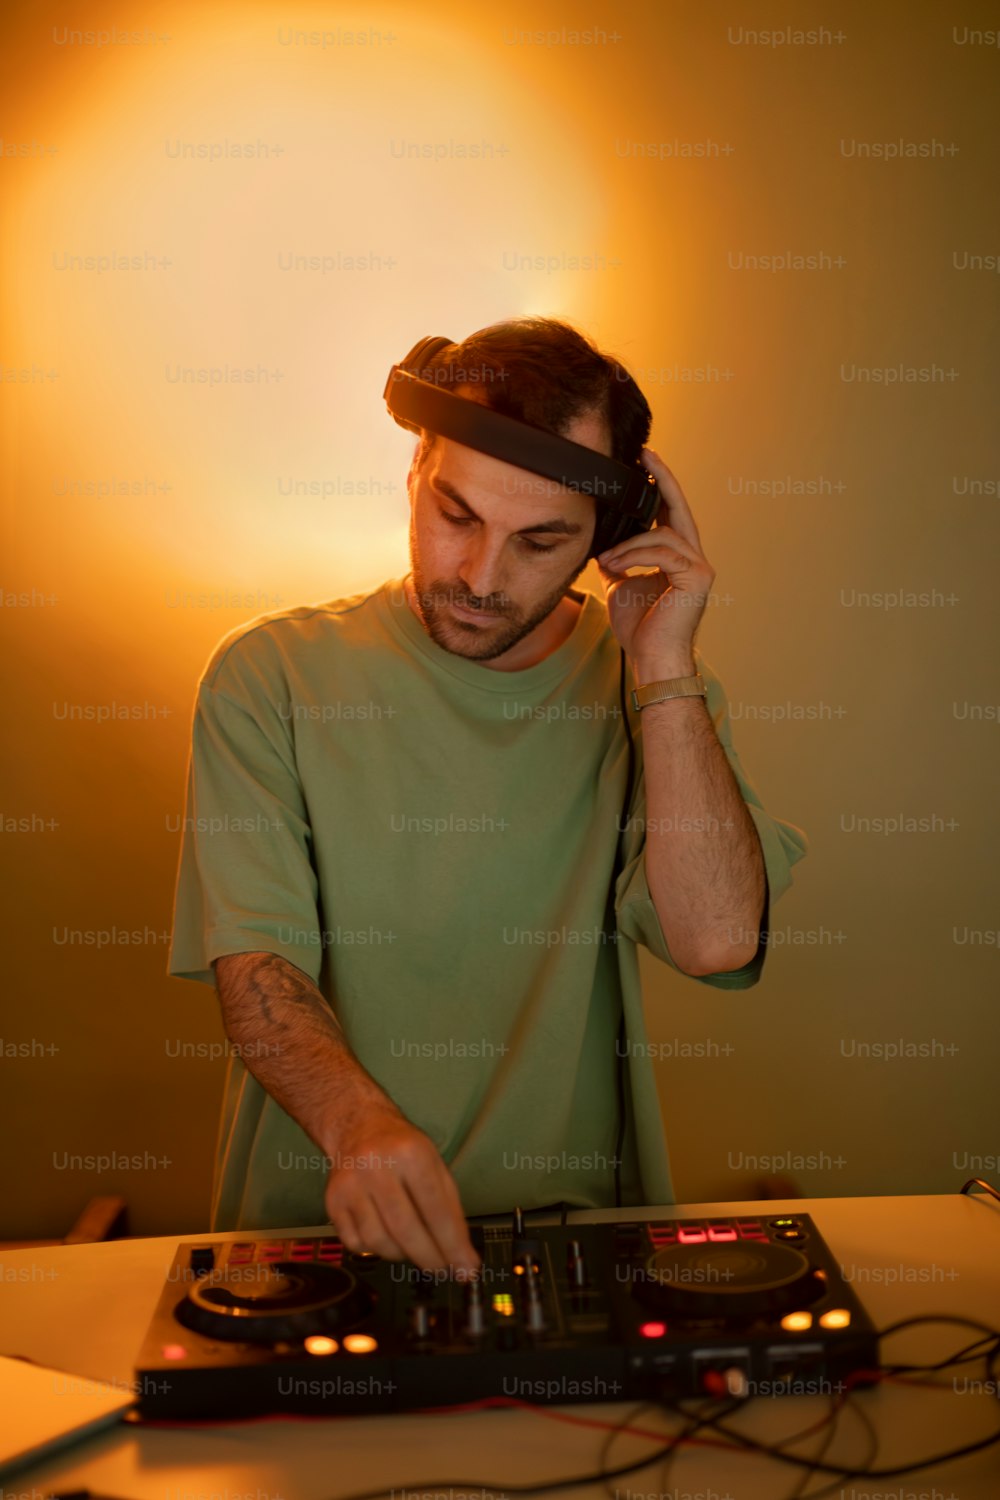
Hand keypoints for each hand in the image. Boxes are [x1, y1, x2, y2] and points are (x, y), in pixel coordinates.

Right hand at [323, 1100, 481, 1276]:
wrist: (358, 1127)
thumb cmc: (403, 1150)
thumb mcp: (435, 1165)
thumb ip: (450, 1209)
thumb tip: (464, 1257)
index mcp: (410, 1153)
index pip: (435, 1208)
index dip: (452, 1244)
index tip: (465, 1269)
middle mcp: (376, 1166)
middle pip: (405, 1229)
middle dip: (429, 1258)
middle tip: (443, 1270)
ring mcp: (350, 1184)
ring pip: (379, 1242)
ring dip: (403, 1255)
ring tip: (415, 1248)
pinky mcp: (332, 1201)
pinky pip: (356, 1244)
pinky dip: (376, 1251)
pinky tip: (387, 1238)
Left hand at [594, 447, 714, 670]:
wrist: (651, 658)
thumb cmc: (639, 628)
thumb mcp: (620, 585)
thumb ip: (618, 560)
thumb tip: (602, 543)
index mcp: (677, 558)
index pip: (669, 514)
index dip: (658, 487)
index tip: (643, 461)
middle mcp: (693, 559)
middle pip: (678, 509)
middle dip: (662, 479)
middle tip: (645, 454)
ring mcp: (699, 568)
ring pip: (662, 535)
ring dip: (629, 545)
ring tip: (607, 559)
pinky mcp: (697, 578)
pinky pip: (662, 552)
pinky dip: (635, 556)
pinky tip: (616, 566)